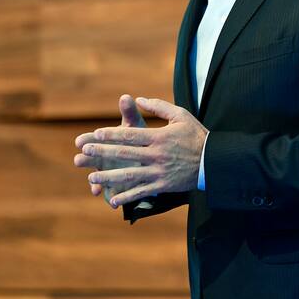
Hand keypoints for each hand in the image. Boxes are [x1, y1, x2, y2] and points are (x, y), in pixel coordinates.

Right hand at [74, 94, 145, 205]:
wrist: (151, 159)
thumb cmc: (140, 139)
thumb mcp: (136, 126)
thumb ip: (130, 113)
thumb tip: (126, 96)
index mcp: (105, 141)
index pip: (92, 139)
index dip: (87, 140)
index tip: (80, 141)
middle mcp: (102, 157)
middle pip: (92, 158)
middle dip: (86, 160)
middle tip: (79, 160)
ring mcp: (107, 173)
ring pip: (98, 177)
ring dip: (94, 180)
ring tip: (92, 182)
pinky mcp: (114, 186)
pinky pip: (109, 193)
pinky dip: (109, 196)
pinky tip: (110, 200)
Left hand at [82, 97, 207, 207]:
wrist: (214, 161)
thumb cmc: (196, 135)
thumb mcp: (180, 115)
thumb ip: (159, 106)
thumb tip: (138, 98)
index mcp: (159, 137)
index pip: (130, 134)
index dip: (111, 134)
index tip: (95, 134)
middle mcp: (157, 154)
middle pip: (124, 153)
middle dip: (102, 153)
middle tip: (84, 153)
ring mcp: (159, 171)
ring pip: (129, 175)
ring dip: (109, 177)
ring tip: (92, 178)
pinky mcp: (163, 185)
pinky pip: (142, 191)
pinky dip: (127, 197)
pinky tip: (112, 200)